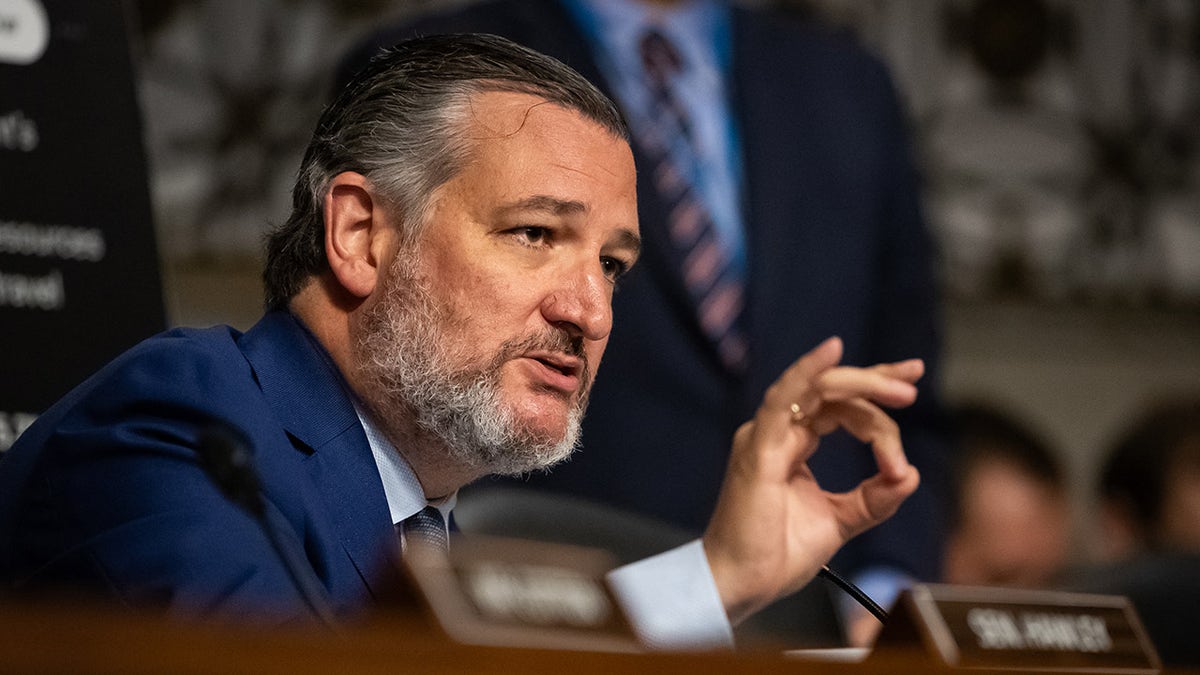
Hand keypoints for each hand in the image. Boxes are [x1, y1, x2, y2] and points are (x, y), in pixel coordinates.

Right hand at [701, 336, 921, 624]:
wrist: (745, 584)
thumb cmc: (776, 554)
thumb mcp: (840, 520)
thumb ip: (873, 498)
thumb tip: (909, 474)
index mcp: (793, 444)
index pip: (839, 405)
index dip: (877, 401)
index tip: (909, 412)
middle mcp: (777, 432)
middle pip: (831, 389)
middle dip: (876, 382)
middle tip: (912, 385)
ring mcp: (766, 436)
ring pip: (816, 389)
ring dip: (861, 382)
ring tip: (900, 388)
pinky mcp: (759, 448)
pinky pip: (783, 400)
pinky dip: (808, 372)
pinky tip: (832, 351)